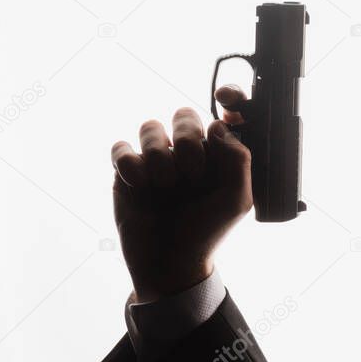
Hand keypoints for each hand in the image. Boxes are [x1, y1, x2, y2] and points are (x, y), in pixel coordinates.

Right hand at [111, 91, 250, 302]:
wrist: (170, 263)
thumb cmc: (207, 231)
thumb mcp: (238, 200)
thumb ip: (239, 159)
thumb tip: (219, 125)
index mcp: (217, 154)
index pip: (222, 114)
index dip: (228, 97)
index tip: (225, 99)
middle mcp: (187, 151)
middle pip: (184, 115)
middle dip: (189, 139)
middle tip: (193, 173)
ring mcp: (156, 159)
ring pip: (150, 127)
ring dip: (159, 155)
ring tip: (166, 186)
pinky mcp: (126, 172)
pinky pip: (121, 148)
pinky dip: (129, 165)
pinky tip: (139, 186)